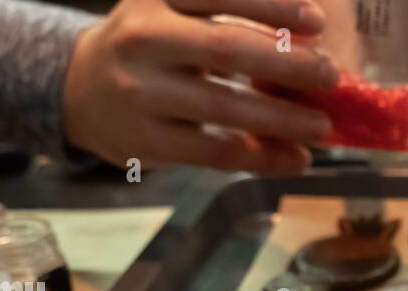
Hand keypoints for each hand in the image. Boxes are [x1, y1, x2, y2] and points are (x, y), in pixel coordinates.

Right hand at [63, 0, 337, 171]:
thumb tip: (308, 40)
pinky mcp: (147, 142)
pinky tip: (295, 159)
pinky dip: (262, 158)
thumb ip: (226, 17)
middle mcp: (144, 39)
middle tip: (330, 76)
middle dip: (287, 65)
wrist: (77, 89)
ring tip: (322, 126)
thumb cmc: (149, 46)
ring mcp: (141, 93)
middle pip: (227, 50)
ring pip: (225, 108)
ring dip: (282, 120)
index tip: (318, 22)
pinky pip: (216, 153)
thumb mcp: (172, 10)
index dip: (273, 6)